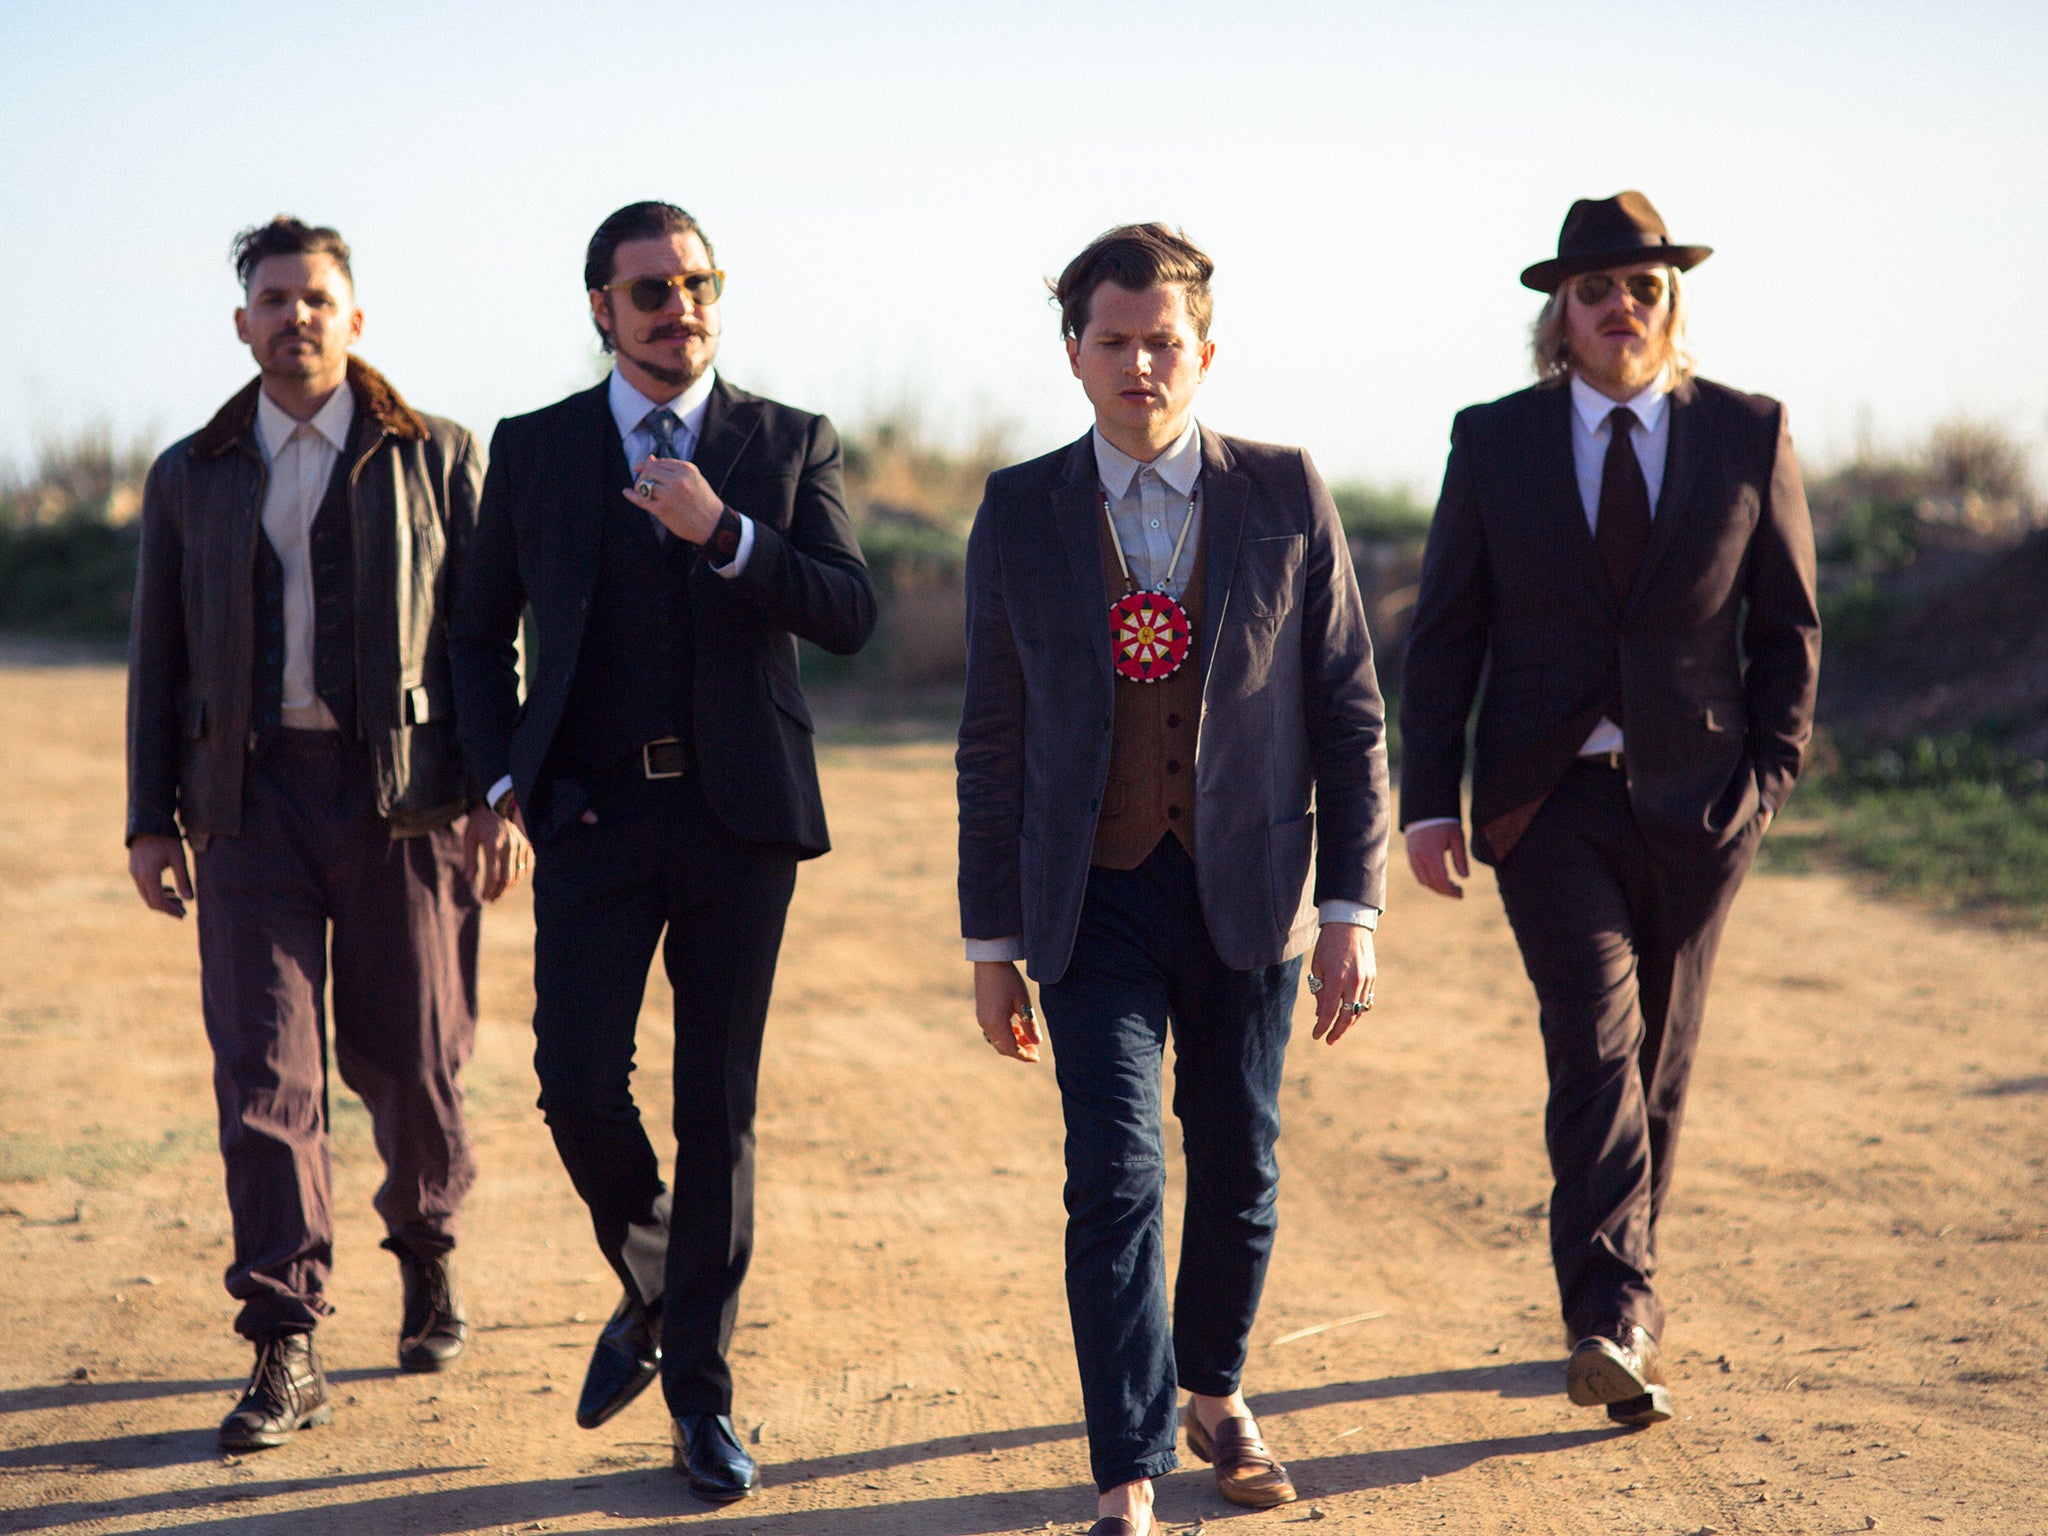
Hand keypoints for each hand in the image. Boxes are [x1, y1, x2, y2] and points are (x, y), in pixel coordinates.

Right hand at [129, 834, 192, 918]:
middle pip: (150, 900)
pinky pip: (144, 887)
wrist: (149, 822)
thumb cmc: (166, 838)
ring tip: (180, 902)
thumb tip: (190, 900)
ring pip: (146, 895)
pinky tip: (170, 890)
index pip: (158, 900)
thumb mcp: (178, 857)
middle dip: (167, 908)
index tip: (183, 915)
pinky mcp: (135, 869)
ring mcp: (134, 872)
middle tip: (183, 911)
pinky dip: (156, 892)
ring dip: (162, 900)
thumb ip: (183, 879)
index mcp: (148, 874)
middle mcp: (138, 875)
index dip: (170, 910)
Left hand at [462, 800, 531, 901]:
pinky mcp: (528, 845)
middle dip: (498, 892)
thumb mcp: (470, 838)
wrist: (499, 803)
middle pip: (507, 878)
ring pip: (518, 874)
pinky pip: (527, 866)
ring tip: (499, 894)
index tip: (483, 898)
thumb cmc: (480, 822)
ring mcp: (521, 845)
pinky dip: (520, 876)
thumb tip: (469, 880)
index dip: (489, 889)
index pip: (493, 875)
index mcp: (493, 845)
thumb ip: (470, 859)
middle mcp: (510, 846)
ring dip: (509, 887)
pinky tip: (512, 882)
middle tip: (491, 900)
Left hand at [626, 455, 725, 543]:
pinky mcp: (662, 509)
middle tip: (640, 481)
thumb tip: (649, 458)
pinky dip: (631, 496)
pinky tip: (627, 492)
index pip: (660, 462)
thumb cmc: (703, 501)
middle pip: (650, 471)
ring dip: (639, 486)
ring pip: (644, 484)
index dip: (647, 464)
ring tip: (640, 491)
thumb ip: (673, 469)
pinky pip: (641, 500)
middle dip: (642, 475)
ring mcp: (669, 495)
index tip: (640, 467)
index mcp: (687, 470)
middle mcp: (678, 480)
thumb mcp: (693, 480)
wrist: (714, 525)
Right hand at [973, 960, 1041, 1063]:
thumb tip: (1037, 1043)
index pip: (1011, 1049)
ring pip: (998, 1041)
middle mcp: (986, 1024)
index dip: (1025, 1056)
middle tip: (1035, 1049)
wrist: (989, 962)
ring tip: (1028, 1037)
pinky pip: (993, 1032)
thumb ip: (1029, 1024)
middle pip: (1003, 1047)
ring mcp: (982, 1019)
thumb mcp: (1023, 1001)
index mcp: (996, 1023)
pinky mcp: (982, 1013)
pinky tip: (1017, 1027)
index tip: (1038, 1057)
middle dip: (1020, 1051)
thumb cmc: (1008, 979)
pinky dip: (1006, 1035)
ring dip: (1013, 1043)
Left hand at [1308, 922, 1376, 1044]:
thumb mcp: (1317, 967)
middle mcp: (1353, 982)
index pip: (1328, 1011)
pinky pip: (1366, 1000)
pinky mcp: (1372, 978)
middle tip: (1329, 1040)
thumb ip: (1319, 991)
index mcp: (1336, 979)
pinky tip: (1350, 1015)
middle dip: (1337, 1031)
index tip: (1317, 1035)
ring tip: (1338, 1030)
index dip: (1322, 1026)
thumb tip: (1321, 1014)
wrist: (1349, 925)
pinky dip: (1358, 1011)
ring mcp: (1365, 980)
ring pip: (1359, 1011)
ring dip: (1348, 1023)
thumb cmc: (1328, 945)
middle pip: (1347, 1016)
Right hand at [1405, 822, 1468, 898]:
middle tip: (1459, 892)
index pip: (1442, 881)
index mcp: (1432, 854)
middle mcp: (1420, 858)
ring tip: (1450, 886)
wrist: (1424, 809)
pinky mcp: (1410, 856)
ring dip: (1437, 887)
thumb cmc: (1444, 822)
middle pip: (1432, 884)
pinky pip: (1418, 875)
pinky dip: (1429, 881)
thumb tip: (1464, 877)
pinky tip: (1440, 879)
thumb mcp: (1457, 837)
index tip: (1462, 894)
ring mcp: (1413, 858)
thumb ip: (1461, 858)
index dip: (1452, 891)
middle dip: (1446, 892)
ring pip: (1424, 881)